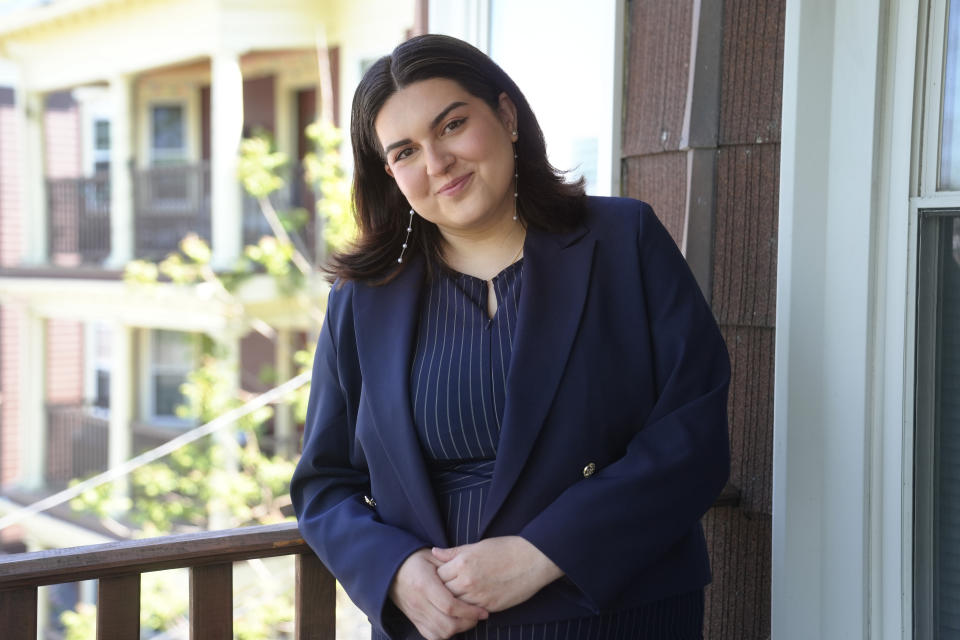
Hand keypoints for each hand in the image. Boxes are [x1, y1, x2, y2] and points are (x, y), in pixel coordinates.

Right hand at [388, 548, 488, 639]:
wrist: (391, 570)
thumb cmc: (414, 560)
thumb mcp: (431, 556)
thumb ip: (449, 563)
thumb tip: (469, 569)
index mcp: (424, 584)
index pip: (450, 606)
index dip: (469, 611)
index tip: (483, 611)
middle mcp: (419, 602)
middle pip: (447, 624)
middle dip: (468, 623)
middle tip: (479, 615)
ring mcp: (415, 614)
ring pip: (441, 633)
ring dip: (459, 629)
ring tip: (469, 619)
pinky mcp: (414, 621)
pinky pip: (432, 636)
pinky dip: (446, 634)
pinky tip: (454, 623)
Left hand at [432, 536, 563, 611]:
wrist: (532, 559)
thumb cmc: (506, 549)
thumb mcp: (477, 546)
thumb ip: (453, 552)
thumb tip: (434, 552)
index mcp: (463, 563)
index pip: (437, 576)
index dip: (437, 577)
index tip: (439, 577)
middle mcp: (468, 581)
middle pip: (443, 593)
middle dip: (442, 591)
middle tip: (443, 590)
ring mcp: (479, 596)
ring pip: (456, 605)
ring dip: (454, 602)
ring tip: (455, 597)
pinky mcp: (490, 607)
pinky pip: (471, 612)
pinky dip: (468, 609)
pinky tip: (469, 604)